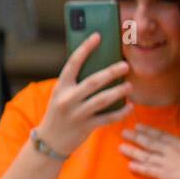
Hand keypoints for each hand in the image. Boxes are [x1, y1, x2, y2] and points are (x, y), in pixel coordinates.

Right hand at [36, 32, 132, 155]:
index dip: (85, 48)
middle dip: (111, 72)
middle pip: (93, 82)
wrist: (49, 143)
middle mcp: (67, 100)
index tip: (98, 36)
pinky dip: (120, 113)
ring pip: (102, 100)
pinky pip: (107, 119)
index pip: (73, 64)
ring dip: (118, 92)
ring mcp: (76, 115)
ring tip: (129, 86)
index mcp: (61, 88)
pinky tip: (129, 106)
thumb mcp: (61, 96)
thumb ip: (76, 83)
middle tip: (125, 66)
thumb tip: (101, 65)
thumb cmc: (59, 114)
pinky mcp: (85, 128)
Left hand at [119, 125, 179, 178]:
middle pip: (149, 143)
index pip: (161, 134)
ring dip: (132, 151)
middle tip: (123, 133)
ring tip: (120, 147)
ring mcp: (166, 162)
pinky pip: (148, 170)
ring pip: (145, 156)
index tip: (138, 126)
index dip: (148, 130)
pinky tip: (129, 165)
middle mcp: (171, 150)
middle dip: (135, 137)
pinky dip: (138, 167)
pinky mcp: (164, 175)